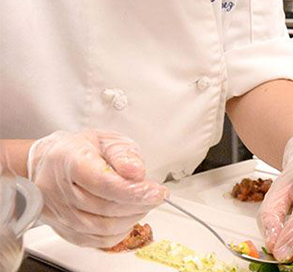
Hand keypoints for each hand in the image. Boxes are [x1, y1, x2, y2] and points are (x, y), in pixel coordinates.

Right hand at [28, 130, 167, 246]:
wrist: (49, 161)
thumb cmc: (80, 149)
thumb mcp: (106, 140)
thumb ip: (123, 154)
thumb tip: (137, 171)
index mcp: (69, 160)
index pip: (103, 183)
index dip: (134, 190)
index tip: (157, 191)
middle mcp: (58, 189)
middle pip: (105, 207)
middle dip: (139, 204)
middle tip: (156, 196)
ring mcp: (58, 212)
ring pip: (101, 227)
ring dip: (132, 218)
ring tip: (144, 204)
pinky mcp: (62, 228)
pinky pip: (95, 240)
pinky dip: (118, 232)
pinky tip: (129, 217)